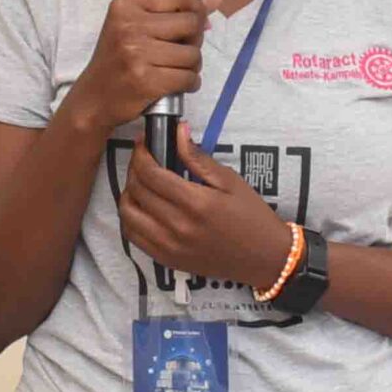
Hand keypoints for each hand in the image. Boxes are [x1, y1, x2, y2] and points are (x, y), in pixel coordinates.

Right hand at [63, 0, 224, 133]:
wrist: (94, 97)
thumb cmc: (118, 60)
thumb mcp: (136, 26)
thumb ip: (175, 10)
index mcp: (126, 6)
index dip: (196, 8)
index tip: (194, 22)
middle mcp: (129, 26)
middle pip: (191, 23)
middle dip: (196, 39)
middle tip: (183, 49)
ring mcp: (136, 54)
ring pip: (193, 54)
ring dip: (193, 65)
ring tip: (178, 69)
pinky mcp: (145, 81)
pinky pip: (188, 78)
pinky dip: (191, 83)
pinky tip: (179, 83)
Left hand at [120, 125, 297, 289]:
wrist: (263, 257)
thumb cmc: (251, 216)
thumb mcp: (230, 181)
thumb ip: (198, 157)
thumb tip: (178, 132)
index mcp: (196, 203)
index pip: (150, 173)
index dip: (141, 154)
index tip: (144, 143)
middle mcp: (178, 226)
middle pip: (137, 190)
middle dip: (134, 168)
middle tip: (143, 158)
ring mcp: (169, 246)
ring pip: (128, 214)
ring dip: (128, 192)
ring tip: (141, 182)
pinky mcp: (166, 259)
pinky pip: (132, 236)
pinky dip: (130, 217)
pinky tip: (142, 206)